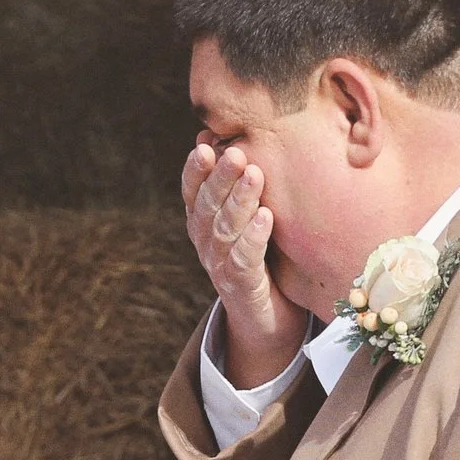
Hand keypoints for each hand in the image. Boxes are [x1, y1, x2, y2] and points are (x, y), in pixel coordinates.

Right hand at [184, 142, 309, 389]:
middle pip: (207, 207)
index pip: (192, 192)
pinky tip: (265, 216)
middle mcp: (206, 244)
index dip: (196, 169)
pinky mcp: (242, 288)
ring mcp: (221, 267)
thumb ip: (239, 186)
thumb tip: (234, 138)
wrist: (267, 321)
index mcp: (203, 224)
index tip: (205, 143)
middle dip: (220, 178)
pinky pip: (244, 260)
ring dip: (239, 201)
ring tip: (254, 175)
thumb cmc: (262, 259)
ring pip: (225, 230)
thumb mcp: (248, 219)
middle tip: (236, 152)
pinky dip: (253, 237)